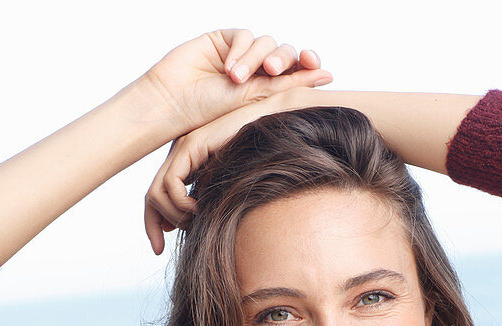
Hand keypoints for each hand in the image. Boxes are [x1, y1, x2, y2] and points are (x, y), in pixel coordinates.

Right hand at [141, 29, 330, 142]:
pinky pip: (243, 35)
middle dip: (282, 59)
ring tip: (236, 78)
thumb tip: (328, 75)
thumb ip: (288, 85)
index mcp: (268, 90)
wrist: (173, 104)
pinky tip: (228, 68)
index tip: (315, 67)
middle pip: (284, 53)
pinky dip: (240, 50)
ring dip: (254, 58)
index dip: (308, 65)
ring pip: (265, 43)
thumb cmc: (210, 114)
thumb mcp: (254, 102)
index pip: (296, 72)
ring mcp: (241, 53)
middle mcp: (257, 70)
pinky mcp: (224, 39)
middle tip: (270, 71)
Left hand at [144, 88, 312, 253]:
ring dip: (174, 216)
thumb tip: (190, 225)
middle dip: (151, 226)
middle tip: (162, 247)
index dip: (153, 224)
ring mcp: (183, 149)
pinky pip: (171, 185)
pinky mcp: (190, 146)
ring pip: (156, 193)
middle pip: (151, 196)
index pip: (157, 197)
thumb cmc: (262, 157)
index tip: (159, 248)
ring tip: (196, 221)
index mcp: (187, 166)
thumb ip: (209, 202)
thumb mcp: (228, 188)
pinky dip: (182, 204)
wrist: (274, 123)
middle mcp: (180, 157)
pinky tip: (200, 209)